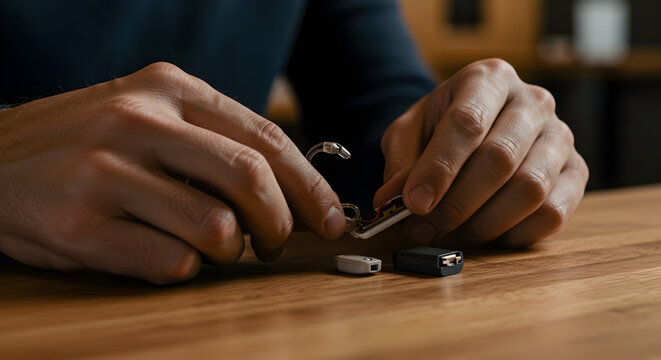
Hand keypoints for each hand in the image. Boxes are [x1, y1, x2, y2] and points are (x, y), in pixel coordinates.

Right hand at [0, 62, 346, 283]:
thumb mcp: (150, 117)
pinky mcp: (78, 225)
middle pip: (250, 178)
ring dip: (232, 250)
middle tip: (276, 243)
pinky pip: (171, 261)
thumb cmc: (85, 144)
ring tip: (217, 248)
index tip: (329, 218)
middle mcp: (137, 121)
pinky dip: (186, 267)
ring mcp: (104, 172)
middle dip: (281, 223)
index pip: (265, 137)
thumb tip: (290, 191)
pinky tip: (168, 254)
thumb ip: (213, 144)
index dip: (309, 185)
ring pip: (216, 226)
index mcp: (168, 89)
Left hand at [375, 59, 588, 246]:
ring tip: (450, 233)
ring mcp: (560, 136)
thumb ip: (401, 163)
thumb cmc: (442, 126)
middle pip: (499, 159)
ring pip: (530, 189)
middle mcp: (533, 101)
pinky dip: (515, 233)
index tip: (414, 204)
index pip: (467, 123)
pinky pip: (554, 212)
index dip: (439, 169)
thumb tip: (391, 201)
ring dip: (483, 223)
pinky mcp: (577, 171)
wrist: (479, 123)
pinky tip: (486, 233)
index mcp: (488, 78)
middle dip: (456, 204)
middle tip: (423, 229)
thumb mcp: (410, 133)